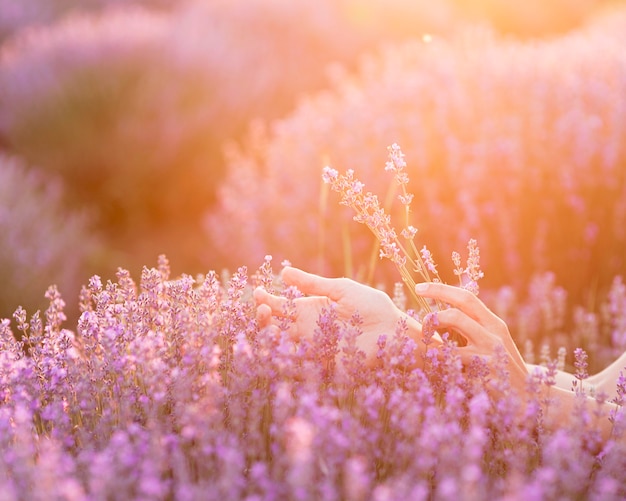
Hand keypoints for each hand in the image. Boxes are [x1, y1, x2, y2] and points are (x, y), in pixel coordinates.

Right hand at [254, 267, 422, 364]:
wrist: (395, 332)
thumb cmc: (372, 307)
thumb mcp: (341, 290)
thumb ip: (313, 284)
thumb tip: (283, 272)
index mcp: (311, 310)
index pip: (281, 306)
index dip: (267, 300)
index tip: (257, 292)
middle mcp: (308, 330)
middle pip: (276, 328)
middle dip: (264, 318)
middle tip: (263, 309)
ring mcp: (314, 348)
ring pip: (282, 348)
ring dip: (270, 338)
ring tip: (267, 324)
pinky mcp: (323, 365)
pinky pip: (300, 367)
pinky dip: (286, 361)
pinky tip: (279, 349)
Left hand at [415, 282, 528, 393]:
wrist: (527, 395)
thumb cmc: (501, 364)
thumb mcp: (493, 338)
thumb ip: (473, 324)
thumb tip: (442, 311)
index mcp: (493, 323)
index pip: (465, 298)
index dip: (440, 290)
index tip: (419, 288)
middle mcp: (493, 336)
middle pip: (455, 315)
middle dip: (432, 318)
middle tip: (422, 327)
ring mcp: (488, 358)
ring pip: (449, 347)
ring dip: (433, 349)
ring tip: (429, 355)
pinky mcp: (483, 379)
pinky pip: (452, 372)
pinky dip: (442, 372)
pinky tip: (440, 376)